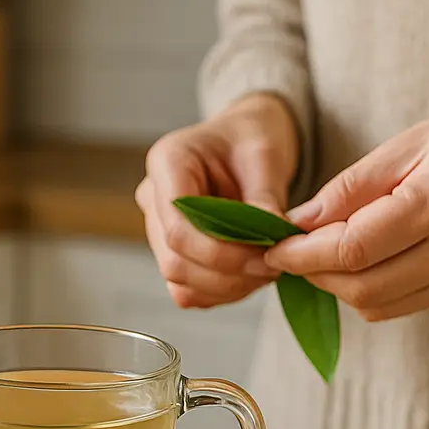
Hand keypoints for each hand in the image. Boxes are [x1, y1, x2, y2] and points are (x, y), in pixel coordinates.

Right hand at [136, 93, 300, 307]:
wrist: (246, 140)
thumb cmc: (250, 137)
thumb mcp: (265, 154)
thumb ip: (265, 197)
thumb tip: (275, 238)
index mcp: (167, 163)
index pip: (177, 227)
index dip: (221, 252)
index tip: (265, 255)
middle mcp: (153, 198)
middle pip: (174, 260)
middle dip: (227, 274)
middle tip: (273, 266)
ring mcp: (158, 228)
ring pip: (179, 280)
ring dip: (227, 287)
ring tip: (266, 270)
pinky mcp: (173, 250)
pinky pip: (188, 288)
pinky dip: (221, 291)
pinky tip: (249, 276)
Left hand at [263, 90, 428, 320]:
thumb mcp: (414, 140)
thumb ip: (353, 187)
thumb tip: (297, 222)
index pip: (350, 249)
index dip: (300, 254)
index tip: (270, 246)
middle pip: (359, 288)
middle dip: (312, 275)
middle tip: (286, 252)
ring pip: (378, 304)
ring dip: (338, 285)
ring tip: (319, 253)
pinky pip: (404, 302)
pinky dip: (372, 286)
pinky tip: (364, 257)